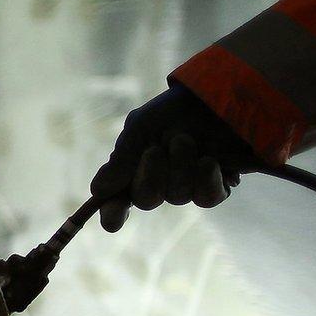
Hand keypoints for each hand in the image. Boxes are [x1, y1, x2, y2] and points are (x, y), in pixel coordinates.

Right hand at [91, 83, 257, 231]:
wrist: (218, 95)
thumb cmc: (175, 109)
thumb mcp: (141, 127)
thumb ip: (122, 159)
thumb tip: (97, 191)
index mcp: (132, 169)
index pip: (117, 201)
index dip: (113, 212)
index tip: (112, 220)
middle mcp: (158, 183)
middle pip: (146, 200)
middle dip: (150, 176)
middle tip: (156, 149)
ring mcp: (187, 186)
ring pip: (178, 196)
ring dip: (181, 166)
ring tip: (186, 139)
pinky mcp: (216, 186)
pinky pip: (207, 198)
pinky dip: (205, 179)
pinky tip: (208, 160)